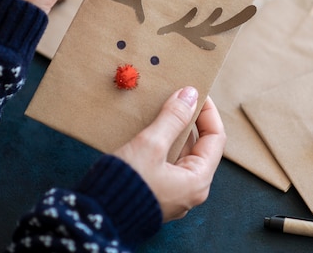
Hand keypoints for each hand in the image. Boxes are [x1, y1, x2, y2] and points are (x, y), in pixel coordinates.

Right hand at [114, 87, 225, 221]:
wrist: (97, 219)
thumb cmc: (126, 185)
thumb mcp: (150, 146)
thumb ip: (172, 118)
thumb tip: (190, 94)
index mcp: (197, 181)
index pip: (215, 138)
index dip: (208, 113)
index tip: (196, 93)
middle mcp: (190, 190)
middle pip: (200, 146)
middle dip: (190, 121)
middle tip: (178, 98)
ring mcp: (174, 194)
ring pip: (182, 155)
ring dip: (175, 132)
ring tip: (163, 110)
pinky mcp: (157, 193)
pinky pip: (168, 164)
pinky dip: (163, 145)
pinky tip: (151, 131)